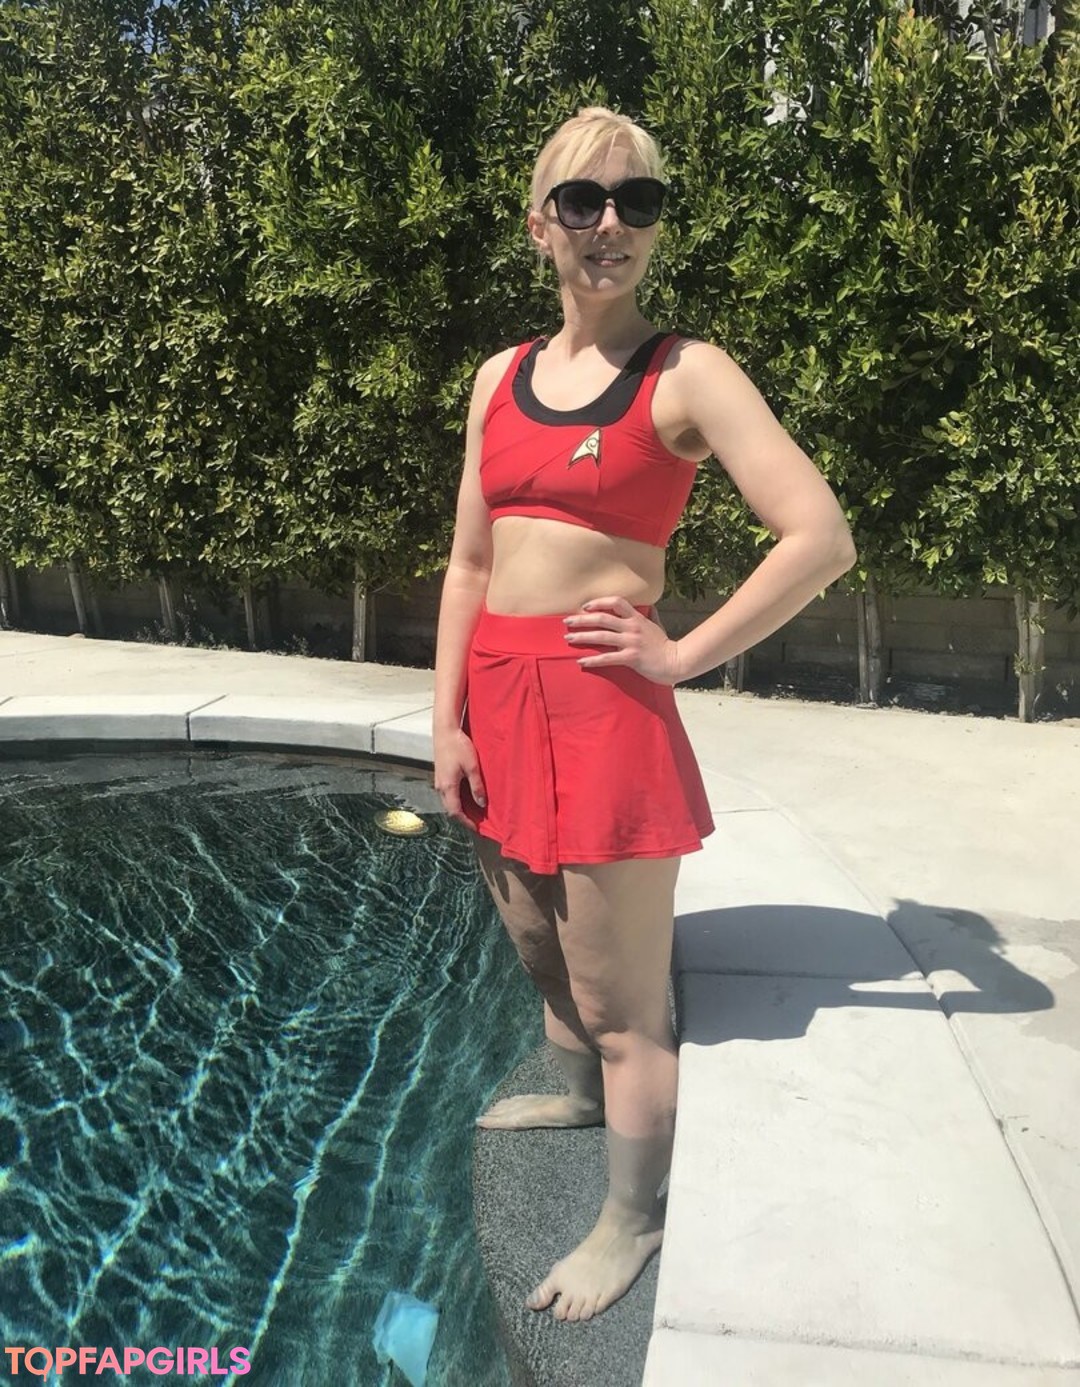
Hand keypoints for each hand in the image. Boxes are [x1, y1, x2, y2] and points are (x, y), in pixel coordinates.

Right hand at [433, 727, 485, 827]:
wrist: (445, 731)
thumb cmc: (459, 746)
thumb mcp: (472, 767)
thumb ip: (477, 786)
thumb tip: (481, 804)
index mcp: (448, 787)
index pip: (455, 812)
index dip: (466, 822)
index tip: (476, 828)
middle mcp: (440, 786)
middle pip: (450, 809)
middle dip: (462, 818)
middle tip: (476, 822)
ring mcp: (438, 781)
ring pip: (447, 801)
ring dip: (458, 809)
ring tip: (473, 812)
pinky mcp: (440, 775)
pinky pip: (447, 793)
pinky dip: (455, 800)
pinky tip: (466, 797)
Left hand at [562, 596, 681, 684]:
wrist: (676, 661)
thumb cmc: (665, 645)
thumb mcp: (658, 626)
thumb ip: (651, 616)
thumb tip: (650, 608)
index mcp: (637, 618)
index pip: (616, 602)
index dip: (599, 601)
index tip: (585, 606)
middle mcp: (632, 627)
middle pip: (603, 618)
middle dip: (582, 619)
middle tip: (567, 621)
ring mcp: (632, 642)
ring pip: (602, 636)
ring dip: (582, 636)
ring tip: (568, 638)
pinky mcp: (631, 658)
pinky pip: (608, 658)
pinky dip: (593, 660)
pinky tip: (581, 661)